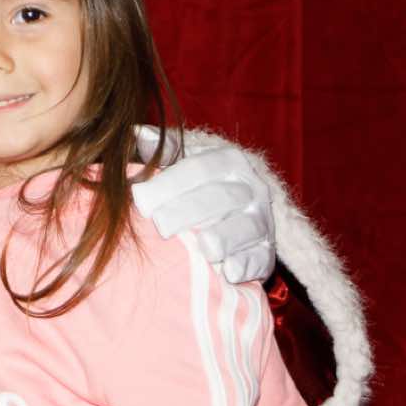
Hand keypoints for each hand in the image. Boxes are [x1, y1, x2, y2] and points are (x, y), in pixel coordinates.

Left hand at [132, 127, 276, 283]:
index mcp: (227, 160)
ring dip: (226, 238)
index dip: (168, 183)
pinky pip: (261, 257)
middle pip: (219, 198)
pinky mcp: (267, 251)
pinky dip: (248, 264)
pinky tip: (230, 272)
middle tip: (161, 226)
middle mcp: (250, 188)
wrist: (240, 209)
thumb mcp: (183, 160)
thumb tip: (138, 132)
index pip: (197, 169)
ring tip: (206, 248)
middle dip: (189, 211)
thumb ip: (163, 149)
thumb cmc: (198, 183)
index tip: (140, 200)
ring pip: (246, 227)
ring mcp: (262, 219)